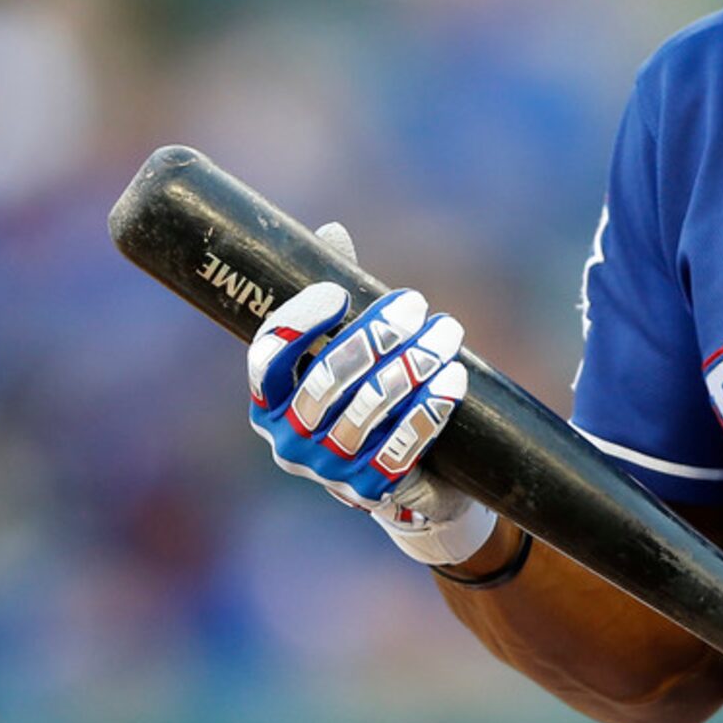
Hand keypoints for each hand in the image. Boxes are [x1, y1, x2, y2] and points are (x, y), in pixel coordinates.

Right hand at [247, 224, 495, 567]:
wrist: (403, 477)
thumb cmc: (365, 397)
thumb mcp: (345, 352)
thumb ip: (334, 302)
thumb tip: (332, 233)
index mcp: (269, 403)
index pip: (268, 360)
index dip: (298, 325)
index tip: (339, 292)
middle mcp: (288, 440)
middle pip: (327, 381)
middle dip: (375, 336)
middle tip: (413, 304)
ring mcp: (328, 471)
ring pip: (369, 409)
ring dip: (413, 365)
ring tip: (446, 333)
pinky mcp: (371, 490)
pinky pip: (402, 445)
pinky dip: (430, 409)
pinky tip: (453, 378)